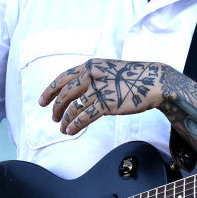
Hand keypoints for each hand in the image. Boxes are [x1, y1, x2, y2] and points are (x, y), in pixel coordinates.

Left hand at [39, 59, 164, 134]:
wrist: (154, 82)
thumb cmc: (133, 77)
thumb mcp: (108, 69)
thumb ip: (92, 76)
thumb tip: (77, 91)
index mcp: (91, 66)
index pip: (63, 78)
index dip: (49, 90)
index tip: (42, 101)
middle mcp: (92, 76)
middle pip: (65, 94)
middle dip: (56, 108)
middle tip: (53, 117)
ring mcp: (99, 90)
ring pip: (73, 107)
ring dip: (64, 120)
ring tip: (62, 127)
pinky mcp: (107, 104)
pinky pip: (85, 117)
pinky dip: (74, 125)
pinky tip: (70, 131)